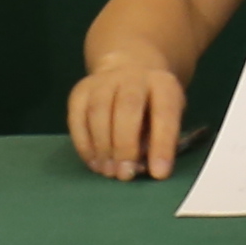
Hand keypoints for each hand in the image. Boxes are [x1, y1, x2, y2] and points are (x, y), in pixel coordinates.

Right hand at [69, 51, 190, 181]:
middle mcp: (133, 77)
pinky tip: (94, 162)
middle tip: (125, 174)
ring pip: (98, 112)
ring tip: (108, 171)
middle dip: (125, 145)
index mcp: (163, 84)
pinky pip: (77, 118)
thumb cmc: (153, 106)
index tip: (159, 174)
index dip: (162, 145)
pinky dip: (84, 144)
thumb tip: (144, 167)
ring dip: (102, 147)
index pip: (165, 113)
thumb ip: (160, 139)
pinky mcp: (81, 91)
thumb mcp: (168, 117)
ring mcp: (104, 81)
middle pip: (127, 107)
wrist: (130, 71)